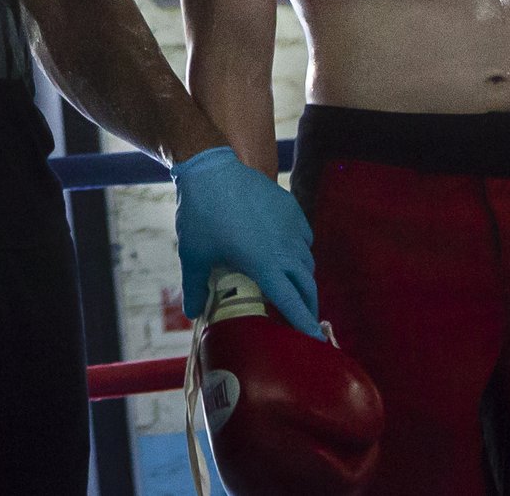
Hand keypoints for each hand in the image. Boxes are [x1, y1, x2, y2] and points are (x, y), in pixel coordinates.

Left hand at [173, 145, 321, 336]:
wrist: (210, 170)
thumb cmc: (201, 215)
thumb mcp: (193, 255)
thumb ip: (195, 287)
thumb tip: (192, 312)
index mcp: (264, 264)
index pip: (292, 302)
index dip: (304, 323)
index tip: (316, 339)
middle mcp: (284, 248)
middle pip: (307, 285)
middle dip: (309, 305)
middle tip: (305, 318)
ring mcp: (291, 226)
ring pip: (306, 260)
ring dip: (303, 277)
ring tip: (294, 286)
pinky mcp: (290, 207)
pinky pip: (304, 236)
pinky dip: (301, 249)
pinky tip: (289, 252)